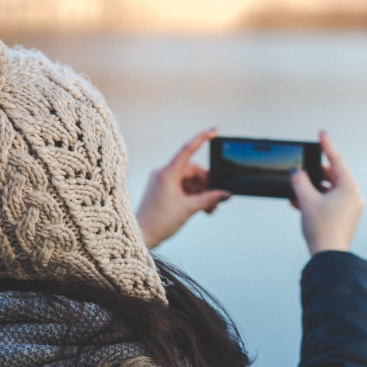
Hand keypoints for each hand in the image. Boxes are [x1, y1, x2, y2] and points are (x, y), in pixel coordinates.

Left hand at [136, 129, 229, 247]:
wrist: (141, 236)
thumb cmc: (159, 222)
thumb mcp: (189, 209)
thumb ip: (209, 199)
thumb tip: (225, 194)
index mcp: (167, 173)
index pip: (188, 149)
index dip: (202, 138)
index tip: (215, 130)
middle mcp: (163, 173)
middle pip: (193, 170)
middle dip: (206, 184)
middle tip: (216, 200)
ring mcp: (162, 181)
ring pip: (189, 180)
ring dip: (201, 192)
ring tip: (208, 209)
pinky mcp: (162, 189)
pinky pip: (182, 186)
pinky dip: (193, 195)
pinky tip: (201, 208)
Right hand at [290, 132, 364, 255]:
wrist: (328, 256)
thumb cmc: (323, 230)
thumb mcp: (306, 200)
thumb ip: (300, 181)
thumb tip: (297, 172)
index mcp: (349, 188)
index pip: (336, 160)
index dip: (327, 146)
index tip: (321, 134)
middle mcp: (353, 196)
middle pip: (332, 176)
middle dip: (315, 174)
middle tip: (302, 171)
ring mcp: (351, 208)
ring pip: (329, 190)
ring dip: (312, 189)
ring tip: (297, 191)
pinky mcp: (345, 218)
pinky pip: (330, 202)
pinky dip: (317, 200)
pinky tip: (300, 203)